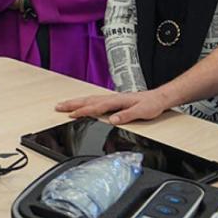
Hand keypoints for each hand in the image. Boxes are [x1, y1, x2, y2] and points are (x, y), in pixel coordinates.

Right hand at [55, 89, 173, 124]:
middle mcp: (112, 98)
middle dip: (72, 104)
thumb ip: (126, 115)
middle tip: (58, 107)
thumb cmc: (151, 105)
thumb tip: (112, 119)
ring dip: (76, 102)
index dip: (83, 111)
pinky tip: (82, 104)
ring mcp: (111, 98)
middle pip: (88, 100)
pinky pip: (94, 100)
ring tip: (64, 105)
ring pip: (89, 99)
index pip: (96, 107)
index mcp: (116, 101)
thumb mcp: (142, 112)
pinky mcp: (113, 100)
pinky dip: (84, 102)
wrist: (159, 98)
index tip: (71, 115)